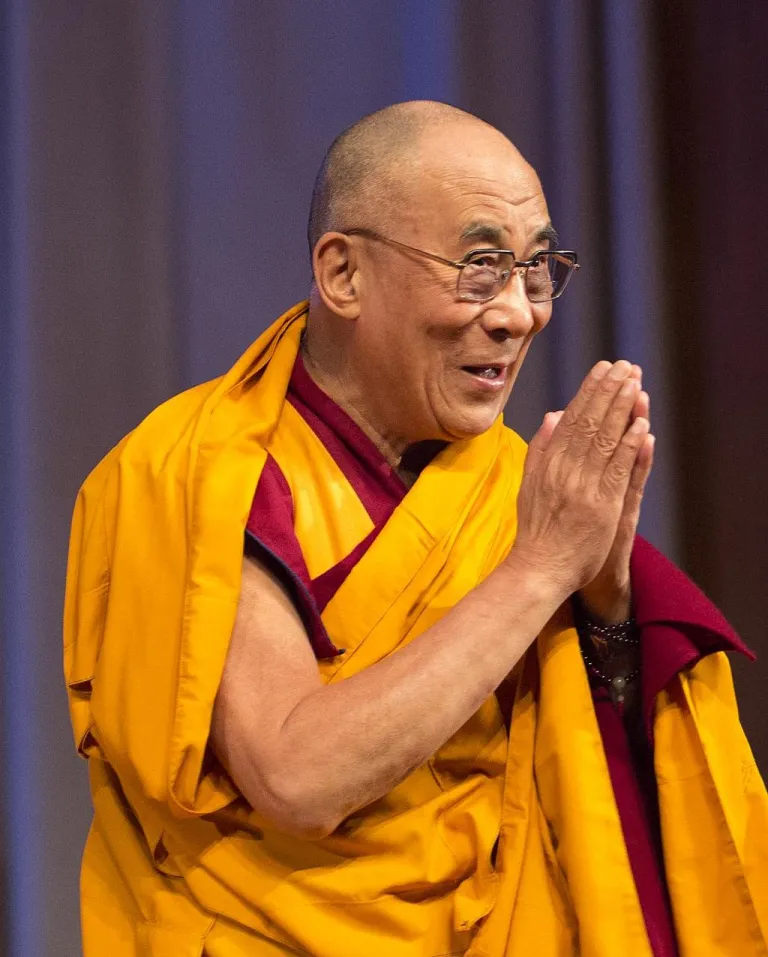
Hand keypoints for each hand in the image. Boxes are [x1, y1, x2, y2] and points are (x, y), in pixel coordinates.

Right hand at [506, 360, 651, 604]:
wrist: (539, 568)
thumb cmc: (537, 530)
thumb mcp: (530, 484)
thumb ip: (541, 449)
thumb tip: (552, 415)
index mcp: (548, 464)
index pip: (571, 419)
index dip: (589, 392)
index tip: (602, 369)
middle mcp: (564, 471)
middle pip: (590, 423)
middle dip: (608, 391)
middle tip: (624, 366)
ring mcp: (583, 488)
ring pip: (604, 440)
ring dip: (621, 409)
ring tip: (635, 383)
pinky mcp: (602, 507)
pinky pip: (617, 470)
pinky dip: (629, 446)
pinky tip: (640, 424)